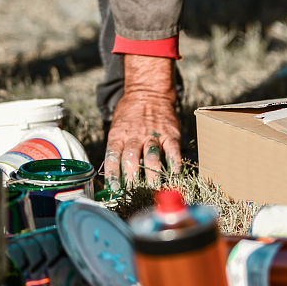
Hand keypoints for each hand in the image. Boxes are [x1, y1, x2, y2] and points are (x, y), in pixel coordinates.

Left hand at [104, 55, 180, 189]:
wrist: (148, 93)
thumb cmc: (129, 115)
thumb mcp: (116, 127)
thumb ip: (116, 148)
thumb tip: (112, 176)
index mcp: (118, 134)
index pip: (112, 156)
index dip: (112, 174)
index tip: (114, 189)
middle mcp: (134, 135)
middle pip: (131, 158)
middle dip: (132, 177)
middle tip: (135, 192)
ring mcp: (153, 135)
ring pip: (152, 156)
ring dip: (152, 174)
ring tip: (154, 188)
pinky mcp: (169, 134)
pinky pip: (173, 151)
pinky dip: (174, 164)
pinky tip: (174, 174)